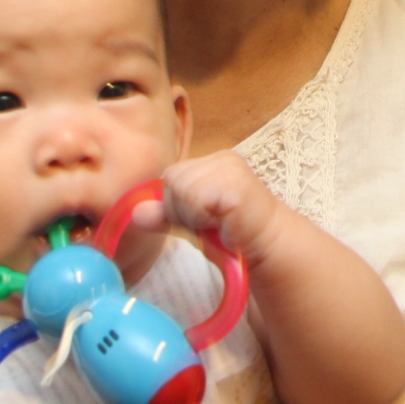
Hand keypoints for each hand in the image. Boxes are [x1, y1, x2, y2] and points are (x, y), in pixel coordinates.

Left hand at [158, 151, 287, 265]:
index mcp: (212, 161)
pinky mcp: (234, 181)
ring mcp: (229, 166)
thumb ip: (166, 214)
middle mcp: (221, 157)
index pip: (171, 176)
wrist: (268, 245)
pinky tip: (223, 222)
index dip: (178, 204)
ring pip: (179, 187)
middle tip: (211, 222)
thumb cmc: (233, 234)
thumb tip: (136, 213)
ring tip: (218, 223)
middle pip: (172, 179)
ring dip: (194, 215)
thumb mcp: (193, 222)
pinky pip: (195, 197)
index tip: (203, 219)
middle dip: (183, 209)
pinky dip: (203, 217)